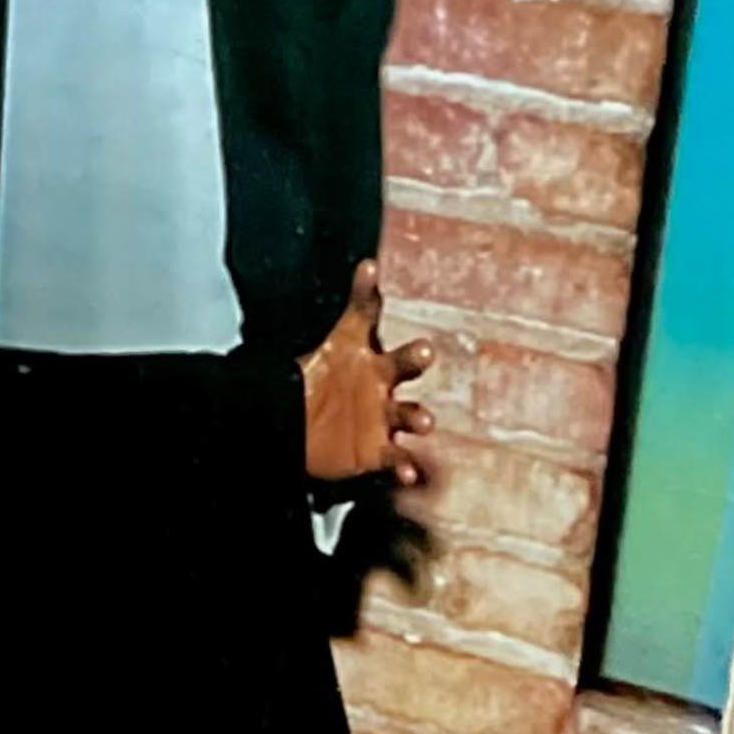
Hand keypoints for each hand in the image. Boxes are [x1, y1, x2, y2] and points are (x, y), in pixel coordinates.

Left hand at [303, 261, 434, 497]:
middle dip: (415, 361)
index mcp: (374, 356)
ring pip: (408, 416)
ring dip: (419, 418)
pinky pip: (397, 457)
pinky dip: (406, 465)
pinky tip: (410, 470)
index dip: (376, 300)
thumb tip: (370, 263)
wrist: (307, 429)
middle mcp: (385, 384)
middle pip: (404, 368)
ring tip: (426, 421)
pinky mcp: (379, 450)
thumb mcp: (339, 342)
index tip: (378, 279)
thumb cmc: (328, 378)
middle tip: (427, 352)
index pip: (378, 325)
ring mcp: (385, 418)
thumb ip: (358, 306)